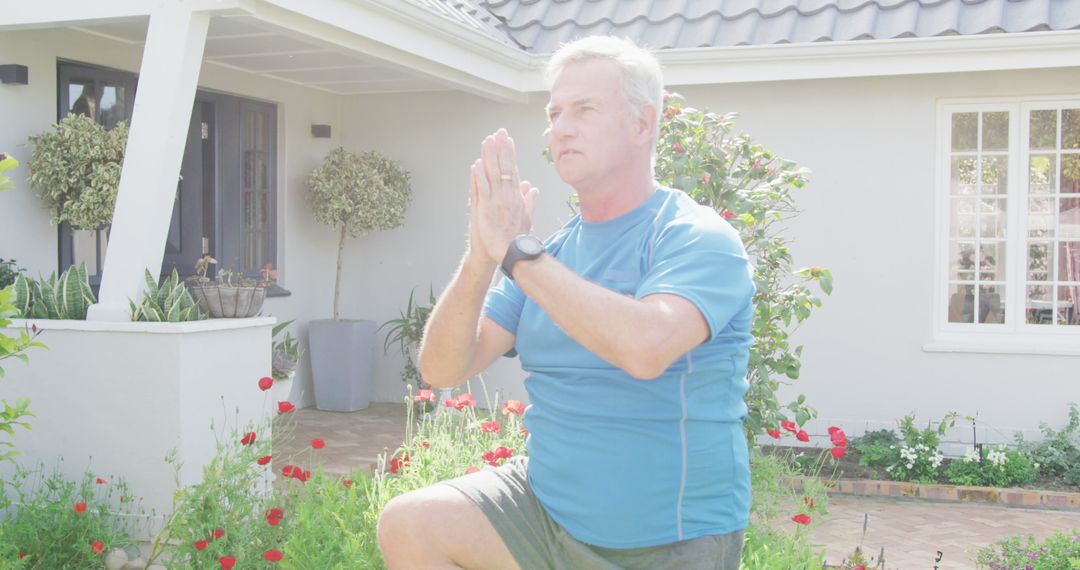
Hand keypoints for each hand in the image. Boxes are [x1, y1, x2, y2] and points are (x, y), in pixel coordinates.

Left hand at [468, 129, 538, 264]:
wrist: (512, 252)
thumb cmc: (518, 237)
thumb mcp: (526, 216)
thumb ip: (528, 200)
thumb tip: (531, 188)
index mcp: (516, 196)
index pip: (513, 169)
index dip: (510, 154)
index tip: (508, 141)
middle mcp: (508, 195)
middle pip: (505, 166)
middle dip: (501, 148)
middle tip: (499, 132)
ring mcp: (497, 201)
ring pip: (493, 174)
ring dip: (489, 156)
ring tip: (487, 141)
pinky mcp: (487, 208)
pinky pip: (482, 189)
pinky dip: (479, 176)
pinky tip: (477, 164)